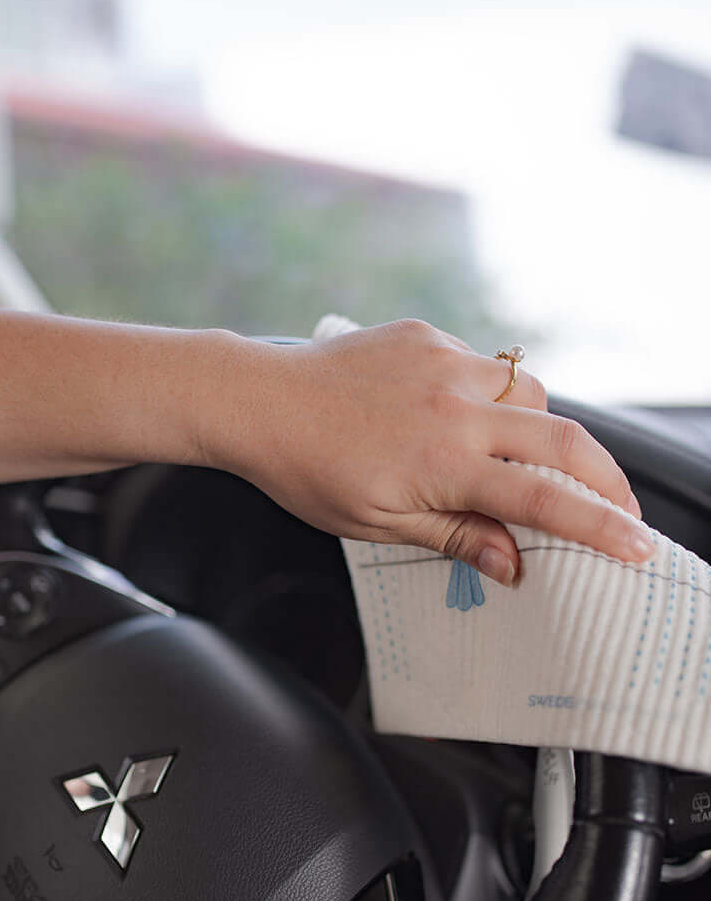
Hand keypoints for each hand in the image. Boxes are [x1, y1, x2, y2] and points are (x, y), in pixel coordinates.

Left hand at [210, 319, 652, 585]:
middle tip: (619, 503)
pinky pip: (483, 363)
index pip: (545, 500)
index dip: (602, 526)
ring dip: (540, 427)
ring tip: (520, 456)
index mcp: (443, 463)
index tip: (638, 545)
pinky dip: (489, 393)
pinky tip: (459, 413)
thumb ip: (453, 537)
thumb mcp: (377, 523)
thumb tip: (513, 563)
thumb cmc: (308, 470)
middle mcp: (453, 407)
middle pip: (563, 437)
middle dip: (606, 476)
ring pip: (527, 392)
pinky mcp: (425, 337)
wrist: (260, 401)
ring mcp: (441, 363)